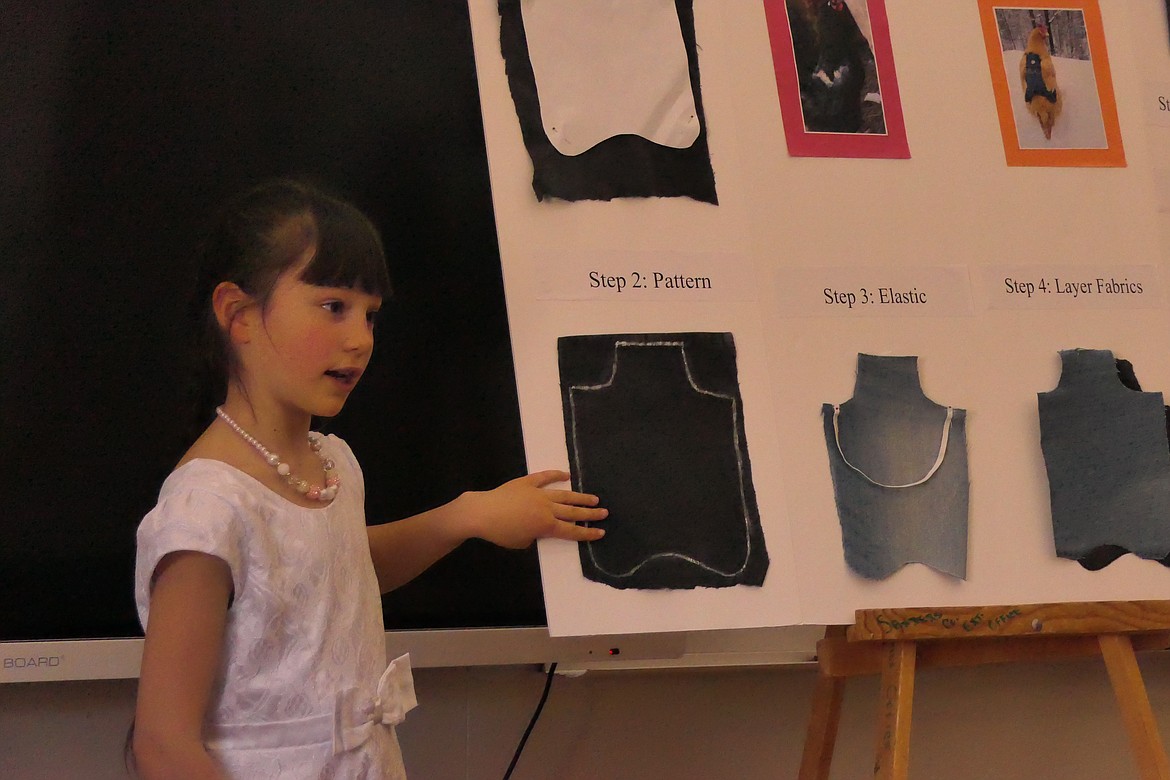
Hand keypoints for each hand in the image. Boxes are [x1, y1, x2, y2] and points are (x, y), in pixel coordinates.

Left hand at [464, 470, 606, 548]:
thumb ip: (535, 536)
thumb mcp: (522, 542)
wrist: (482, 512)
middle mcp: (547, 508)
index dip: (587, 533)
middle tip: (604, 512)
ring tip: (594, 498)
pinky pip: (545, 477)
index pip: (572, 531)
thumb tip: (539, 529)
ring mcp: (538, 493)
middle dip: (590, 514)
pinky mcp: (527, 482)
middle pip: (573, 512)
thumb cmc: (501, 533)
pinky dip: (556, 475)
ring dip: (580, 497)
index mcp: (546, 526)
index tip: (601, 532)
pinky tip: (566, 475)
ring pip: (564, 495)